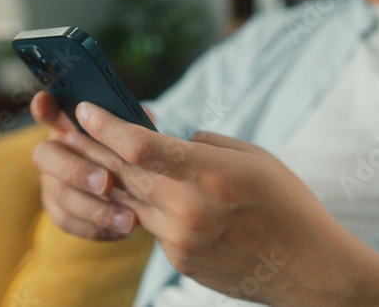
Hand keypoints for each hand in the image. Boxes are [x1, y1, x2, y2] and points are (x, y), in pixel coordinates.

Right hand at [30, 91, 154, 240]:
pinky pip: (68, 223)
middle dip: (77, 170)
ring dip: (95, 208)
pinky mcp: (59, 210)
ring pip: (61, 196)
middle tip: (107, 182)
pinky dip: (96, 228)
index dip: (44, 106)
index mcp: (70, 124)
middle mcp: (54, 151)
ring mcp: (52, 182)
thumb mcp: (138, 136)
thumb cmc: (135, 153)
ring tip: (129, 219)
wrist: (139, 191)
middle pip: (46, 156)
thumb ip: (134, 126)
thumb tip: (145, 118)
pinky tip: (123, 230)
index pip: (49, 110)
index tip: (46, 102)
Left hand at [32, 94, 378, 305]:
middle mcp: (190, 210)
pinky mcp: (180, 262)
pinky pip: (152, 226)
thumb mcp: (254, 158)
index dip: (107, 126)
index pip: (142, 147)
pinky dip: (145, 206)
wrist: (307, 268)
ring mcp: (181, 241)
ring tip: (95, 156)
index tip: (86, 110)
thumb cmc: (289, 205)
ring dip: (112, 178)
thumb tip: (172, 143)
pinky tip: (146, 193)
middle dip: (94, 148)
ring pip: (131, 202)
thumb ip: (205, 146)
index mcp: (213, 175)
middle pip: (125, 174)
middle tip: (70, 128)